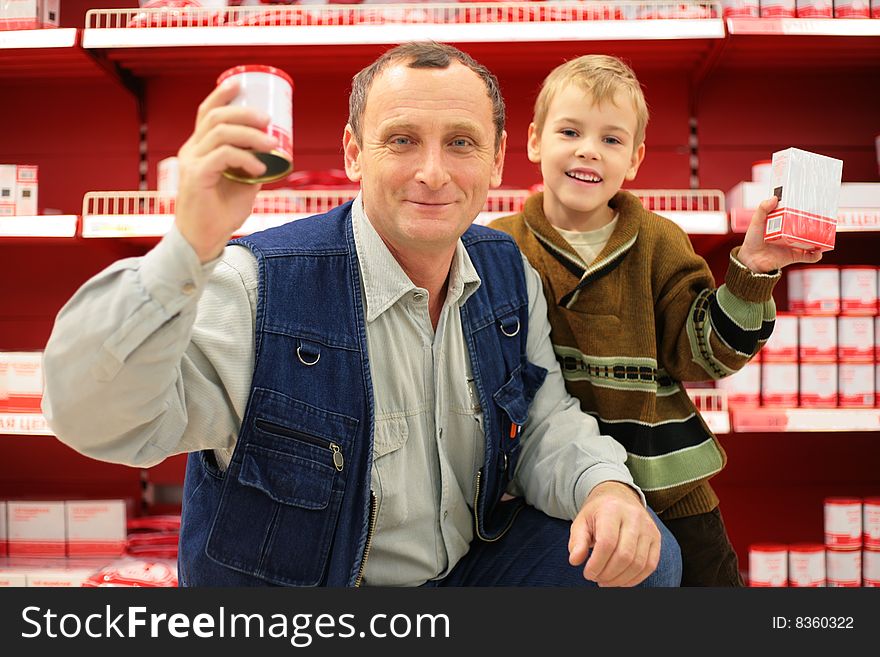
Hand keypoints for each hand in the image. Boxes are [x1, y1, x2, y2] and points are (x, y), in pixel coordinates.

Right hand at [175, 80, 277, 262]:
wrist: (204, 241)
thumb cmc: (221, 213)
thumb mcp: (243, 183)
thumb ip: (253, 164)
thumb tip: (275, 151)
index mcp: (199, 148)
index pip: (206, 113)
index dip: (222, 94)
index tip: (241, 83)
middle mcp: (191, 150)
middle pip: (215, 117)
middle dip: (245, 113)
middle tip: (269, 120)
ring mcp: (191, 162)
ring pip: (220, 133)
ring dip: (251, 135)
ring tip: (272, 144)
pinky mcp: (196, 177)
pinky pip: (222, 155)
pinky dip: (245, 158)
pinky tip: (260, 169)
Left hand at [568, 481, 660, 586]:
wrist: (619, 497)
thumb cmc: (597, 514)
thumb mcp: (581, 522)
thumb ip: (577, 541)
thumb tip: (575, 560)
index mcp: (612, 510)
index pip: (607, 543)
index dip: (596, 564)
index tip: (587, 573)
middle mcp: (634, 517)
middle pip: (624, 555)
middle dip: (608, 574)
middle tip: (597, 578)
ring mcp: (648, 528)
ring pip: (638, 563)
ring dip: (621, 579)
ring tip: (606, 581)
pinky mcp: (656, 538)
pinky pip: (650, 565)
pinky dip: (635, 579)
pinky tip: (621, 581)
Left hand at [736, 196, 822, 273]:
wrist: (750, 260)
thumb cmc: (752, 240)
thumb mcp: (756, 222)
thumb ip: (763, 209)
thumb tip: (774, 197)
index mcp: (783, 224)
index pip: (796, 214)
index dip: (804, 209)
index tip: (813, 202)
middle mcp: (790, 234)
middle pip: (807, 227)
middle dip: (816, 223)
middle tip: (825, 216)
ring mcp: (794, 245)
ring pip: (812, 241)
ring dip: (820, 238)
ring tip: (826, 233)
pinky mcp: (794, 256)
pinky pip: (809, 256)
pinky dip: (816, 255)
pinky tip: (819, 251)